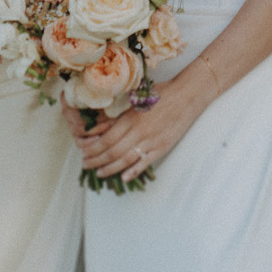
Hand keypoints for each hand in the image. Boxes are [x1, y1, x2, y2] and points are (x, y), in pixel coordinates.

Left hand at [61, 77, 209, 181]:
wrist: (187, 95)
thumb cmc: (162, 94)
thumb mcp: (137, 99)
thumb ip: (119, 114)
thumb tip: (98, 126)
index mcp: (131, 118)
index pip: (106, 139)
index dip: (92, 149)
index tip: (83, 152)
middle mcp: (139, 132)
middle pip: (112, 152)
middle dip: (96, 161)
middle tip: (85, 165)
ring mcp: (151, 141)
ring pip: (125, 160)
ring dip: (110, 169)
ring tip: (99, 173)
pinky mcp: (162, 147)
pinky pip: (144, 163)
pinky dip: (133, 172)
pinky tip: (123, 178)